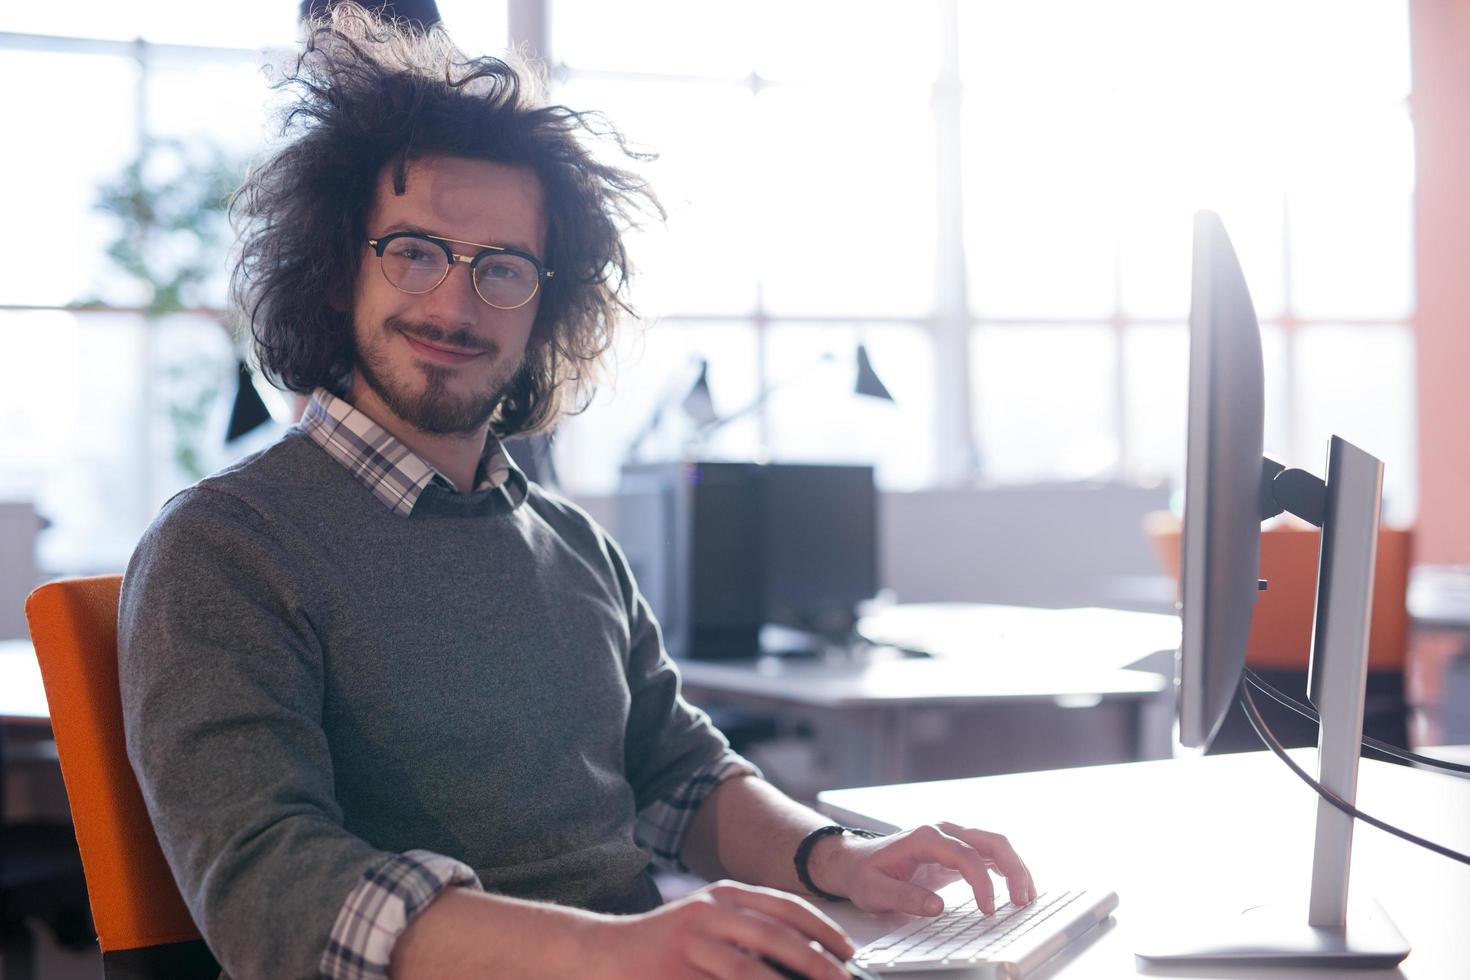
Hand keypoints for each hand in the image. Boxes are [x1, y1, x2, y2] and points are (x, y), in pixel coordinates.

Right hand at [591, 880, 855, 979]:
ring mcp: (688, 943)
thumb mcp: (709, 922)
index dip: (822, 928)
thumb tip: (807, 960)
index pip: (783, 906)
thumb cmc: (667, 943)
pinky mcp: (672, 974)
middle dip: (814, 962)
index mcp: (723, 894)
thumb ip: (750, 931)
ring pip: (747, 971)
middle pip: (773, 936)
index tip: (848, 951)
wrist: (603, 952)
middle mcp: (708, 912)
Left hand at [810, 822, 1035, 916]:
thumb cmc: (865, 875)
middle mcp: (942, 831)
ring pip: (994, 844)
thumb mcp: (875, 891)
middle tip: (1023, 900)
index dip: (981, 882)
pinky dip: (1006, 868)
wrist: (856, 862)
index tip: (988, 909)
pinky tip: (1016, 888)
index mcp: (924, 837)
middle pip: (990, 840)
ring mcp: (951, 838)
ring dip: (1015, 867)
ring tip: (1026, 897)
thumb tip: (937, 907)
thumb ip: (904, 898)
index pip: (964, 854)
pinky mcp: (955, 850)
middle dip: (1013, 868)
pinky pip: (988, 854)